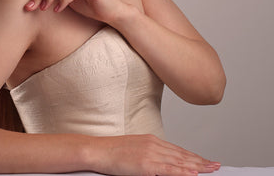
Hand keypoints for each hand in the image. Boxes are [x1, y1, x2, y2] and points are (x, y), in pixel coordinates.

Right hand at [92, 134, 220, 175]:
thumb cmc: (113, 153)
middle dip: (200, 161)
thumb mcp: (135, 150)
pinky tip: (193, 174)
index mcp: (152, 141)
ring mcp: (151, 153)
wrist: (98, 150)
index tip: (206, 161)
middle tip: (216, 166)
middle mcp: (154, 144)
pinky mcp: (146, 164)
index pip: (178, 150)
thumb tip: (161, 164)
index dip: (193, 156)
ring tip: (211, 170)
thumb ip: (150, 155)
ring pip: (179, 162)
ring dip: (197, 167)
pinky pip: (168, 170)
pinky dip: (182, 172)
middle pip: (182, 155)